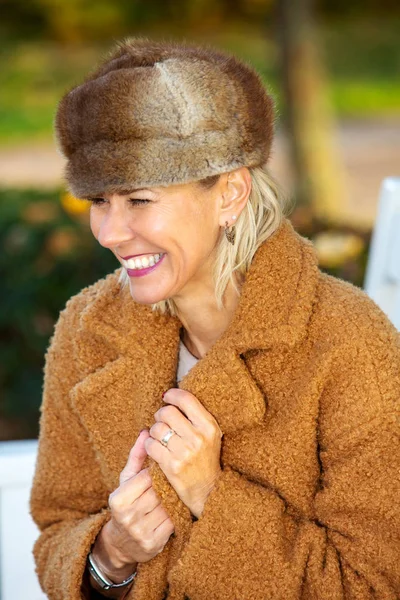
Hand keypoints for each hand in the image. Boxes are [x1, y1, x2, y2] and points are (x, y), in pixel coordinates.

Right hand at [95, 430, 174, 575]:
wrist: (121, 543)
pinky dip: (175, 515)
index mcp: (118, 499)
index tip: (160, 472)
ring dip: (173, 500)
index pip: (146, 478)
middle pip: (158, 492)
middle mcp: (128, 517)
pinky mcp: (153, 544)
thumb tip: (145, 431)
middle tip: (171, 482)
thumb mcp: (126, 480)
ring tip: (172, 495)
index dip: (155, 474)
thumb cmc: (126, 503)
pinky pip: (172, 523)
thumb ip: (136, 456)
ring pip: (167, 506)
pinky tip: (172, 511)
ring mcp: (140, 532)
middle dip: (166, 486)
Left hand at [144, 388, 222, 518]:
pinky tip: (155, 449)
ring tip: (159, 437)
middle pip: (167, 412)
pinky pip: (151, 445)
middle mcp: (198, 437)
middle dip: (160, 415)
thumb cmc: (205, 458)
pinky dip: (149, 445)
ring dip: (154, 431)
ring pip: (157, 428)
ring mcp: (185, 452)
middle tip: (162, 422)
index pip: (186, 400)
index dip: (172, 395)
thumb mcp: (210, 435)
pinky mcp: (172, 466)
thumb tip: (170, 395)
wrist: (207, 491)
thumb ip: (195, 416)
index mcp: (209, 426)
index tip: (166, 397)